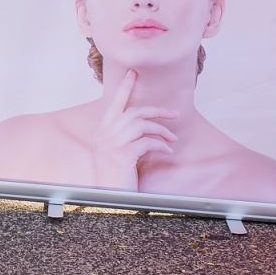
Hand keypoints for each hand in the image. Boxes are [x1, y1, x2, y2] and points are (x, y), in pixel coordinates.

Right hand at [89, 69, 176, 191]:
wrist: (110, 201)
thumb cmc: (115, 180)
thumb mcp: (116, 155)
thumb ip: (124, 139)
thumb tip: (145, 128)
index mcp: (101, 132)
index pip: (114, 103)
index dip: (124, 87)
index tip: (133, 73)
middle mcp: (104, 134)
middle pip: (133, 111)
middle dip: (156, 110)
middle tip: (174, 113)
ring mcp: (111, 144)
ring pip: (141, 124)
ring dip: (161, 130)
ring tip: (172, 138)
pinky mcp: (122, 154)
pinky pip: (147, 142)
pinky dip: (160, 144)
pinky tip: (167, 151)